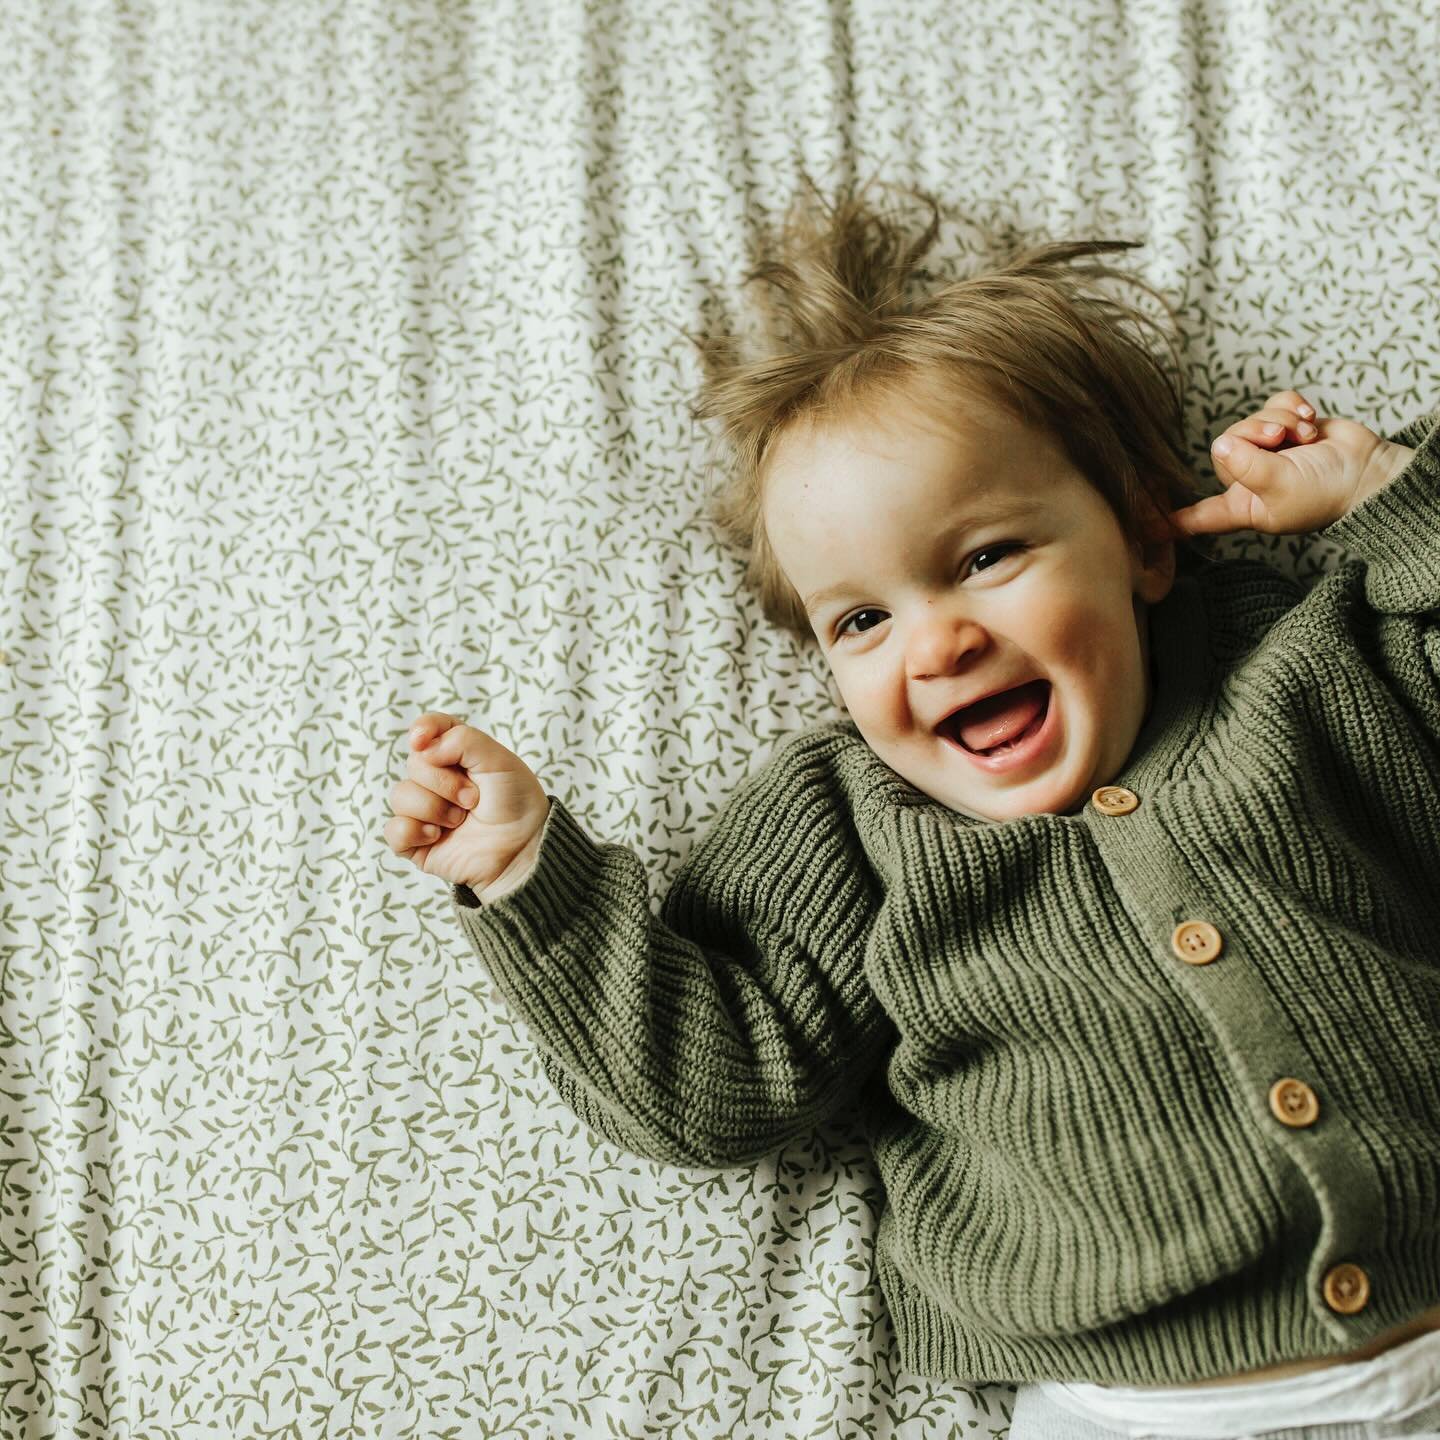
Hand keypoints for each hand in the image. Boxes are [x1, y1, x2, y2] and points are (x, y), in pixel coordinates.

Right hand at [384, 711, 549, 893]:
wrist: (522, 850)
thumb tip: (422, 748)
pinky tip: (438, 837)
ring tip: (461, 820)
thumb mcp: (499, 760)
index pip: (428, 729)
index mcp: (456, 754)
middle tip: (473, 799)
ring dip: (435, 809)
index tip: (421, 740)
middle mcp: (435, 779)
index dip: (422, 730)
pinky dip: (414, 831)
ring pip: (400, 795)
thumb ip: (463, 740)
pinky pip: (393, 829)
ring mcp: (423, 810)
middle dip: (444, 783)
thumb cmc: (515, 804)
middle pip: (414, 764)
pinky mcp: (414, 841)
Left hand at [1156, 390, 1414, 538]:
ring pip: (1250, 421)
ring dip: (1279, 421)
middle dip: (1253, 434)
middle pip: (1224, 446)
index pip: (1194, 515)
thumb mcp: (1280, 488)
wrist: (1368, 473)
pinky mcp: (1286, 427)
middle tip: (1280, 440)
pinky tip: (1310, 420)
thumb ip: (1248, 467)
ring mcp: (1266, 452)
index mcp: (1240, 506)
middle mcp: (1247, 479)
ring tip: (1303, 436)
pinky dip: (1291, 408)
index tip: (1138, 525)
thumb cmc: (1326, 494)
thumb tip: (1221, 444)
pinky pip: (1272, 405)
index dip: (1166, 520)